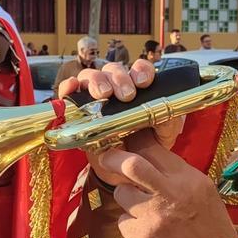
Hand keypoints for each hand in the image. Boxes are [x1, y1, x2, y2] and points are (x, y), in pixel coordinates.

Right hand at [59, 61, 183, 181]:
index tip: (145, 82)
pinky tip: (72, 87)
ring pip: (91, 76)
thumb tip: (168, 112)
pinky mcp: (77, 110)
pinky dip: (68, 87)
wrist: (126, 169)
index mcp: (137, 87)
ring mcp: (94, 97)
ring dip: (97, 81)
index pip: (139, 68)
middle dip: (119, 79)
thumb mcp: (164, 134)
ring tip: (103, 95)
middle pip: (113, 70)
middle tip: (126, 95)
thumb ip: (169, 122)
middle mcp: (115, 87)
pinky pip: (68, 92)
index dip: (141, 70)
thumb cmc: (146, 145)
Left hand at [97, 131, 237, 237]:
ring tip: (140, 209)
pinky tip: (146, 232)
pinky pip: (123, 220)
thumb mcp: (203, 194)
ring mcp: (154, 215)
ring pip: (122, 193)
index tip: (127, 144)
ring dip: (126, 198)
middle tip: (106, 158)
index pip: (154, 150)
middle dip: (113, 158)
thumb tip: (150, 161)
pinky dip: (130, 224)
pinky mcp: (141, 236)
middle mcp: (171, 193)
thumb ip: (177, 178)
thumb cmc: (211, 232)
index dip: (136, 144)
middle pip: (131, 164)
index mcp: (189, 179)